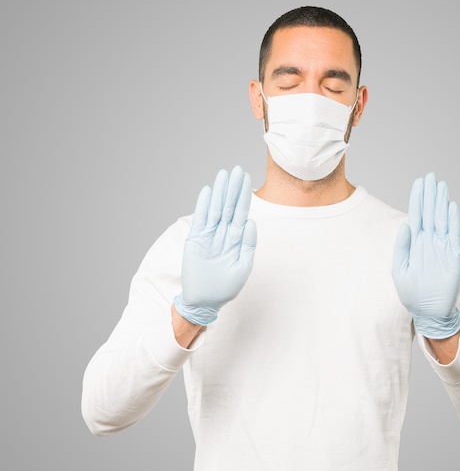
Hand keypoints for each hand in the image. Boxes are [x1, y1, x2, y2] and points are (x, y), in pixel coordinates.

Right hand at [174, 165, 256, 325]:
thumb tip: (251, 222)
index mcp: (237, 239)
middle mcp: (223, 234)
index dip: (244, 196)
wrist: (205, 301)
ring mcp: (209, 235)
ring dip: (219, 192)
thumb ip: (248, 245)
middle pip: (229, 206)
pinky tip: (208, 191)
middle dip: (233, 188)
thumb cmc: (226, 287)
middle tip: (237, 169)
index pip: (242, 212)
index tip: (247, 179)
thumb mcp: (243, 268)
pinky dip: (203, 206)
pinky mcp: (196, 240)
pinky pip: (201, 219)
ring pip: (216, 209)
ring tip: (223, 175)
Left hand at [391, 172, 459, 338]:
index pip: (417, 215)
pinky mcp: (453, 257)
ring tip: (441, 185)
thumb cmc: (412, 293)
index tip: (419, 183)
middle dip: (430, 195)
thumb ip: (401, 248)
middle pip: (430, 213)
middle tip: (431, 175)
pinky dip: (453, 221)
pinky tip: (451, 207)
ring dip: (441, 203)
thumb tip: (404, 225)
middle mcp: (429, 242)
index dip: (418, 199)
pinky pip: (453, 235)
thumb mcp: (400, 270)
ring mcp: (442, 248)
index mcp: (415, 243)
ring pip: (442, 220)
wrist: (428, 312)